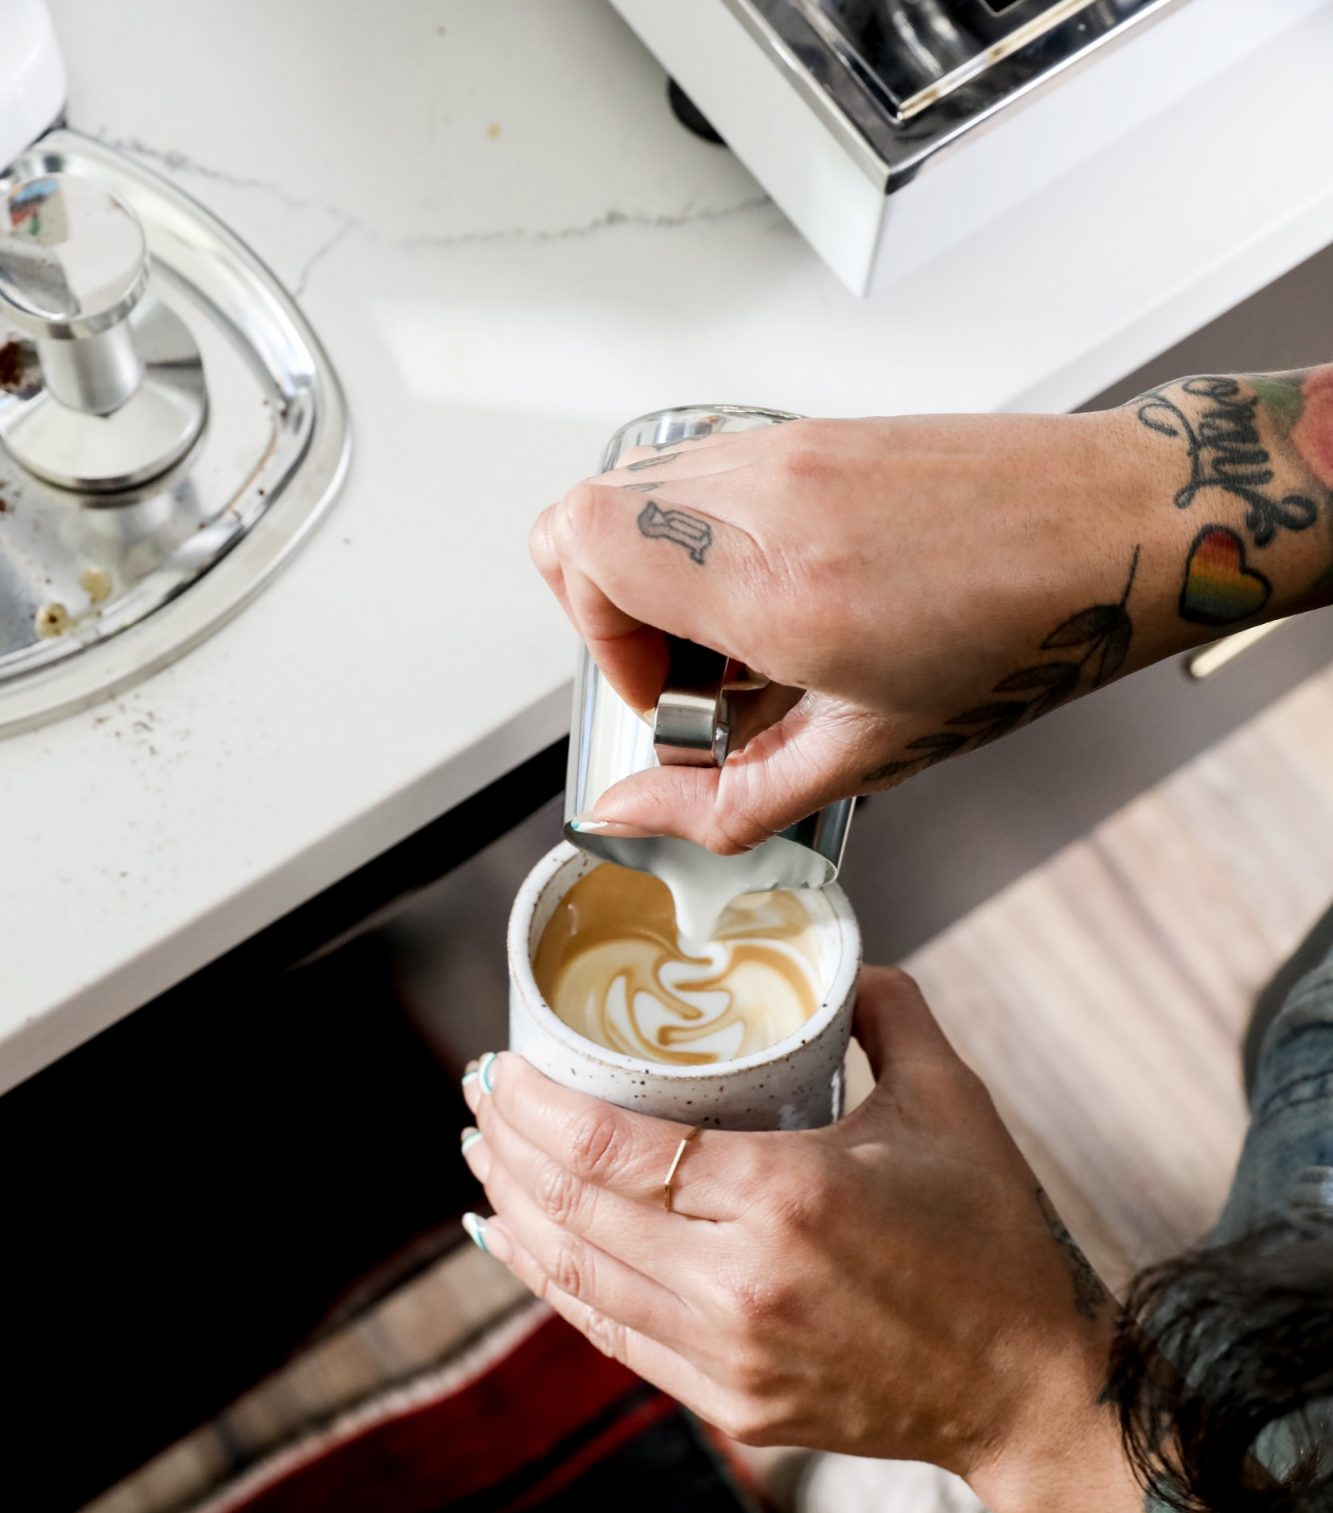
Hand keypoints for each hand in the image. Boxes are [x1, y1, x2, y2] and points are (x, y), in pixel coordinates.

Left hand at [460, 968, 1112, 1483]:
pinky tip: (522, 1245)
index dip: (532, 1104)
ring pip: (575, 1279)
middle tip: (481, 1097)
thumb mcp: (951, 1102)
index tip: (500, 1064)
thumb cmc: (996, 1243)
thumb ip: (886, 1010)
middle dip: (506, 1147)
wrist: (1030, 1389)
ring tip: (484, 1161)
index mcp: (787, 1198)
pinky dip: (554, 1284)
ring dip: (514, 1214)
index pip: (609, 1147)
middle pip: (573, 1209)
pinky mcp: (730, 1405)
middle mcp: (740, 1285)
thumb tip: (835, 956)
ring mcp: (728, 1356)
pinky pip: (610, 1336)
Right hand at [530, 409, 1162, 852]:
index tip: (668, 699)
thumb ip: (731, 797)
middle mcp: (766, 494)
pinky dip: (706, 539)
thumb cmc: (1023, 635)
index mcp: (773, 581)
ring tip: (740, 639)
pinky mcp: (815, 429)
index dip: (596, 640)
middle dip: (608, 612)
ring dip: (655, 573)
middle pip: (584, 511)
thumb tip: (634, 818)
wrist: (1119, 531)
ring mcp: (789, 446)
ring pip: (638, 487)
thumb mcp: (870, 754)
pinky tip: (782, 597)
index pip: (578, 546)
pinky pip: (705, 472)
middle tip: (690, 674)